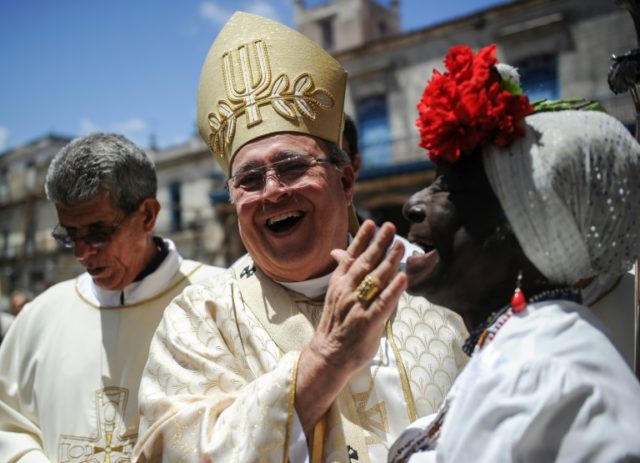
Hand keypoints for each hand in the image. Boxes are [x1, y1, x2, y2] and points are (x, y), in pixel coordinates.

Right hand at [295, 220, 406, 434]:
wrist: (328, 354)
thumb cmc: (336, 323)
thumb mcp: (335, 293)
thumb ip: (343, 272)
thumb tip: (338, 250)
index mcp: (339, 283)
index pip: (351, 256)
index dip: (362, 239)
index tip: (371, 223)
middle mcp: (347, 291)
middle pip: (365, 263)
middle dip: (378, 244)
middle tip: (390, 227)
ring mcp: (357, 306)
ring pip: (375, 280)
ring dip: (389, 261)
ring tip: (400, 246)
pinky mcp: (368, 322)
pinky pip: (383, 303)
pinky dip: (393, 290)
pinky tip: (403, 278)